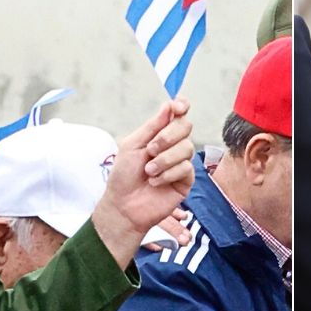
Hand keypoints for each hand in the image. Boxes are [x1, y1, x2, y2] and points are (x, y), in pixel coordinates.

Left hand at [92, 100, 195, 259]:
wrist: (124, 205)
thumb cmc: (124, 176)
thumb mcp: (132, 145)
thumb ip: (152, 126)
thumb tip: (169, 106)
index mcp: (158, 135)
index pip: (176, 115)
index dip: (181, 107)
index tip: (179, 106)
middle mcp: (172, 146)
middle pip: (185, 127)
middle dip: (167, 136)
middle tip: (150, 149)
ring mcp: (180, 163)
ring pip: (187, 148)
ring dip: (164, 159)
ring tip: (149, 171)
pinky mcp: (186, 180)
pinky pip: (186, 168)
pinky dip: (168, 173)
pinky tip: (155, 182)